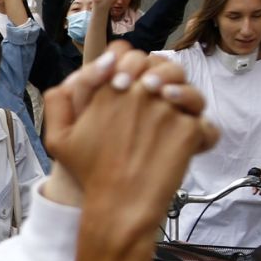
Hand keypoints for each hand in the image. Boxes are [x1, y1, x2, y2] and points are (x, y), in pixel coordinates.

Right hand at [44, 47, 217, 240]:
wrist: (118, 206)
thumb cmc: (89, 172)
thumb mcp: (58, 138)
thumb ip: (58, 101)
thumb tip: (86, 71)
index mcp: (109, 91)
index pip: (125, 54)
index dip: (129, 62)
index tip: (130, 80)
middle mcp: (140, 94)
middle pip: (159, 67)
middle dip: (159, 77)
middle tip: (155, 95)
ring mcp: (167, 110)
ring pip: (185, 89)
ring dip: (183, 97)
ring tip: (174, 116)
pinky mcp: (189, 130)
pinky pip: (203, 122)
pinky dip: (199, 133)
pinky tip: (187, 144)